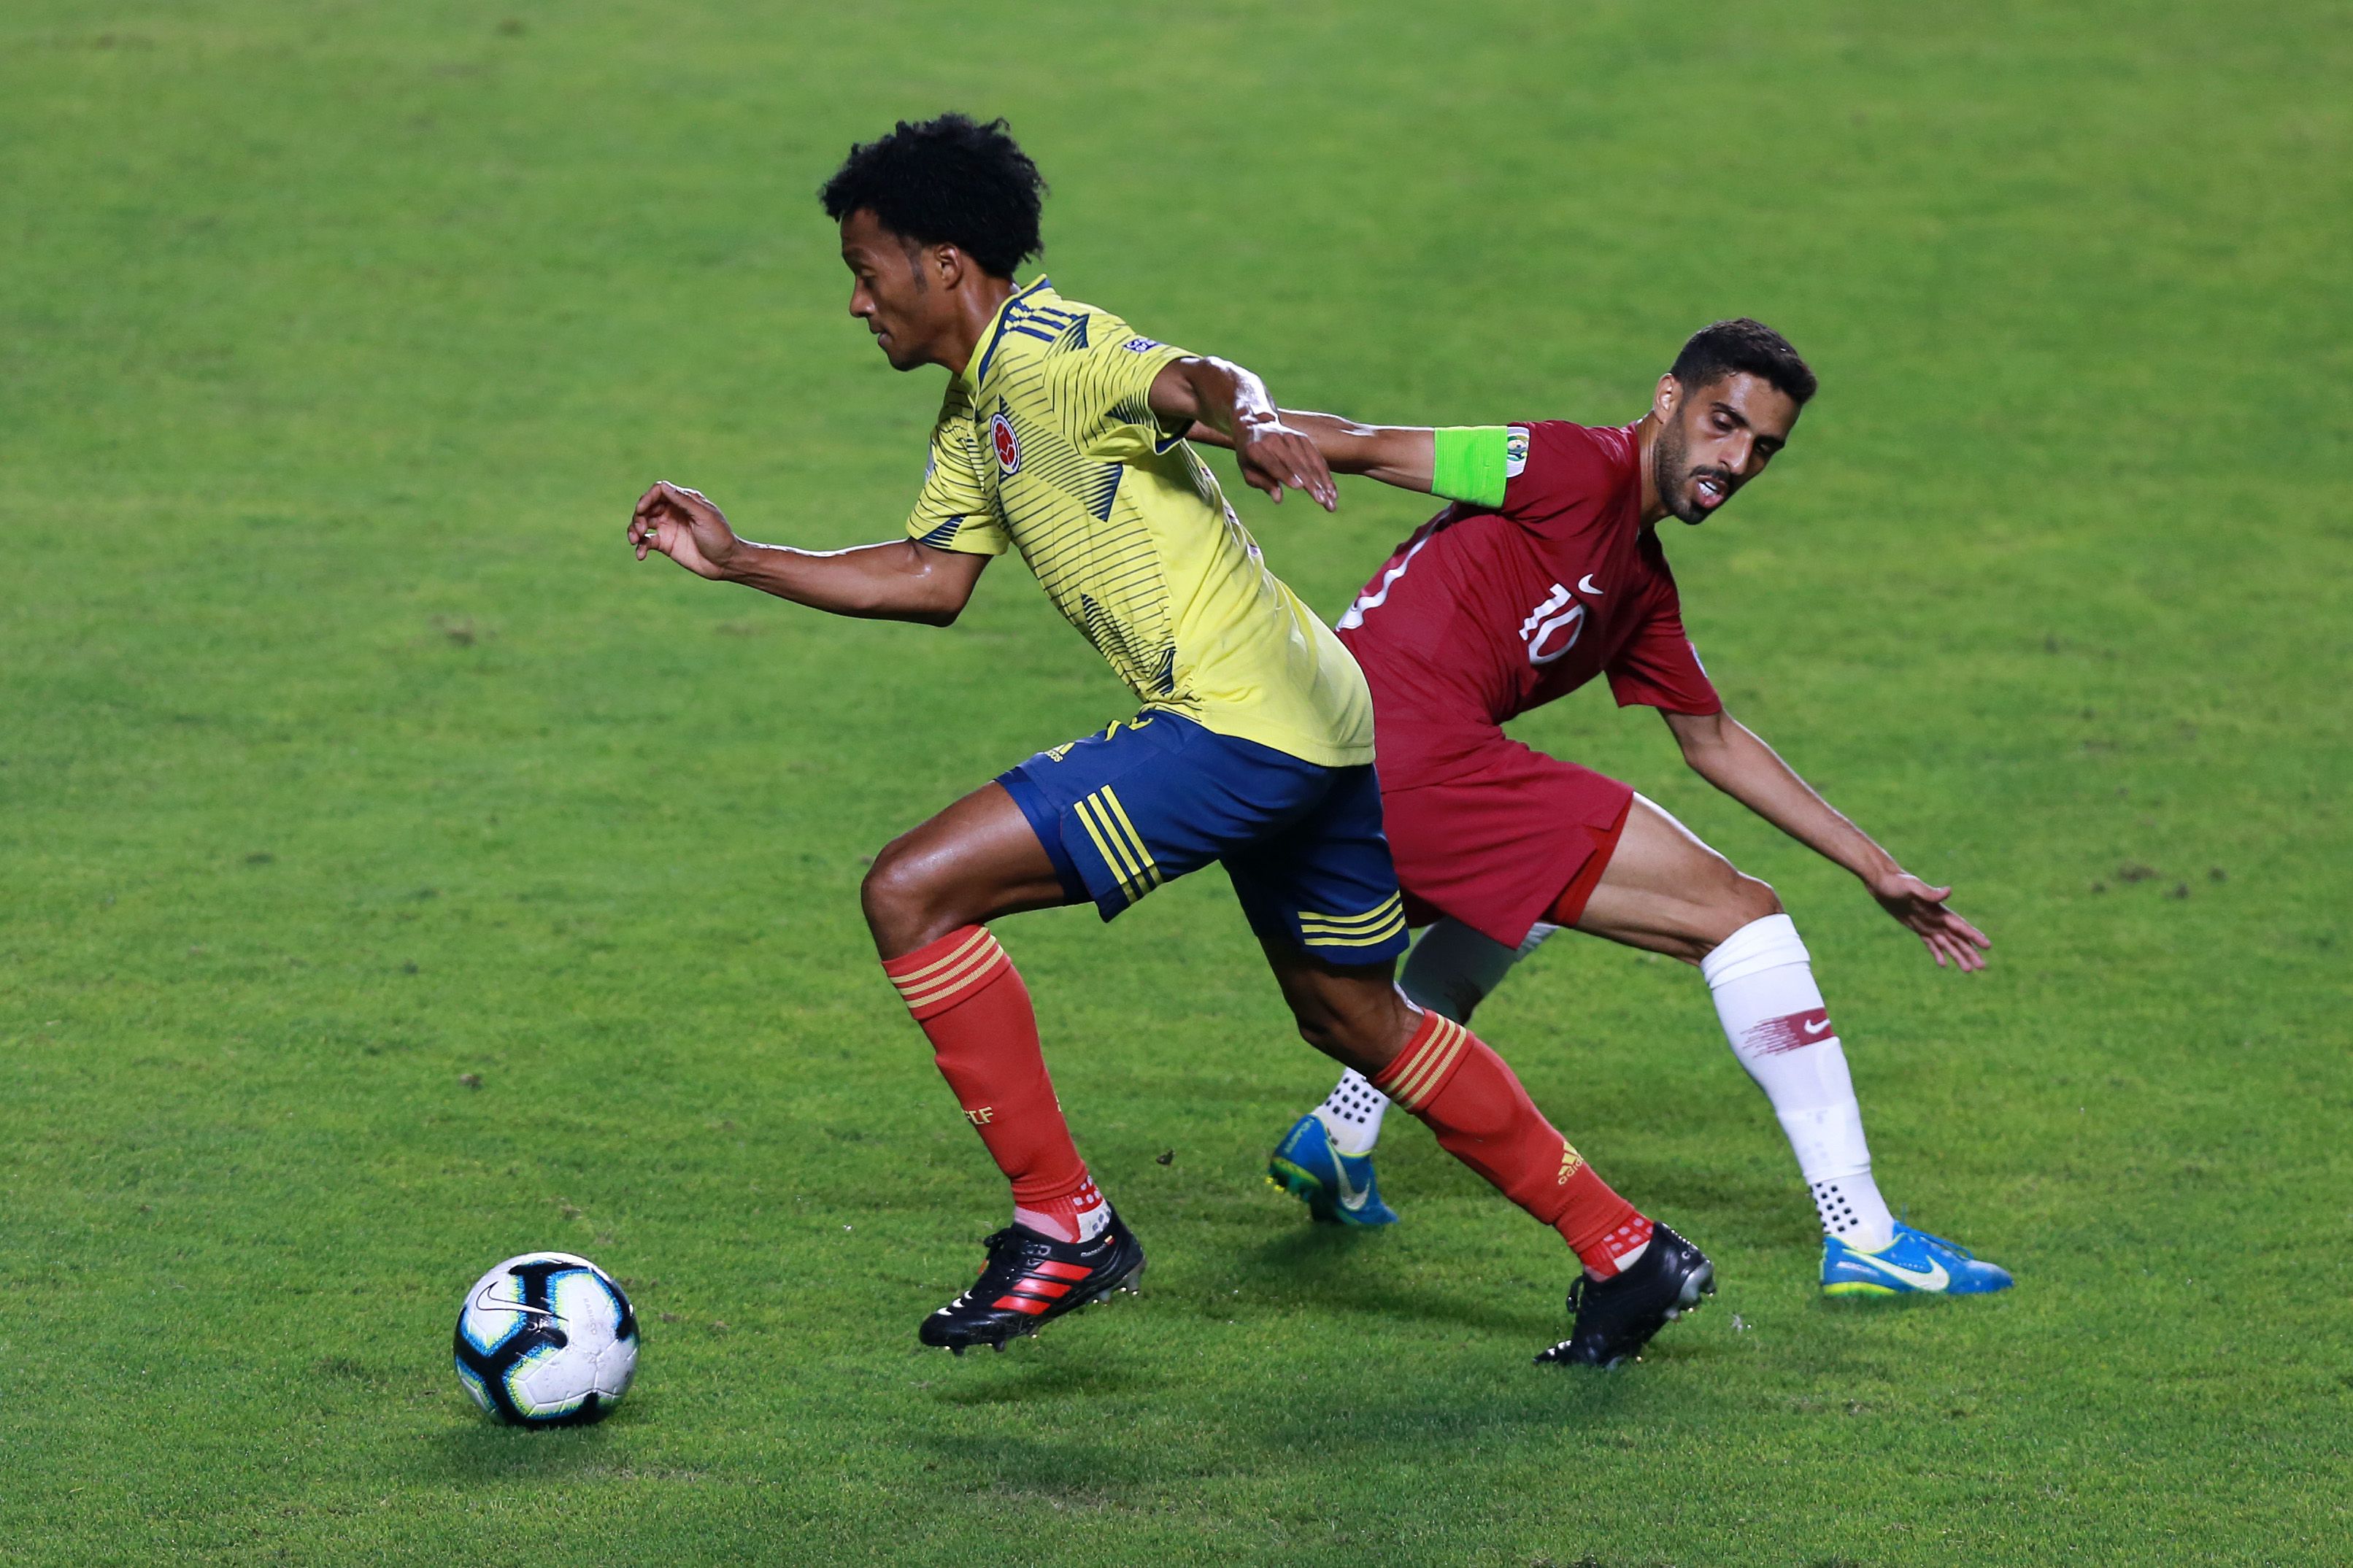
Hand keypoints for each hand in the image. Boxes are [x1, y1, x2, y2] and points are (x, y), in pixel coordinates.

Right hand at [628, 481, 740, 579]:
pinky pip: (646, 542)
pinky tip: (640, 555)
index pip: (659, 491)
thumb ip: (684, 501)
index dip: (647, 498)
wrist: (726, 563)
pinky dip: (640, 547)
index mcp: (684, 500)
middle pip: (647, 506)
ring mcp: (668, 527)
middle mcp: (673, 511)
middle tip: (640, 529)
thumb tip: (663, 486)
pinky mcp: (665, 544)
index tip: (642, 509)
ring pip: (642, 522)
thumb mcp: (704, 516)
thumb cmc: (720, 537)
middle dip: (638, 515)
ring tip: (635, 540)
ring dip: (633, 529)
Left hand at [1233, 416, 1337, 510]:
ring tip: (1331, 501)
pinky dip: (1325, 474)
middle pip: (1295, 464)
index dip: (1286, 475)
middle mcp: (1275, 440)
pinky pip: (1316, 458)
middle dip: (1311, 484)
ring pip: (1310, 462)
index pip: (1273, 464)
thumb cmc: (1250, 456)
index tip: (1299, 487)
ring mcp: (1291, 437)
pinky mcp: (1303, 438)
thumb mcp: (1248, 470)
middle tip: (1322, 502)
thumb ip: (1263, 483)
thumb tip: (1278, 499)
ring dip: (1323, 482)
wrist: (1256, 425)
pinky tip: (1332, 490)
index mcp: (1256, 449)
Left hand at [1866, 870, 1991, 970]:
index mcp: (1940, 911)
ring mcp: (1928, 924)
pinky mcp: (1917, 927)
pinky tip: (1943, 964)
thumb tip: (1948, 891)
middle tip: (1982, 967)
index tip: (1987, 946)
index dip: (1974, 936)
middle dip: (1970, 952)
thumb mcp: (1912, 887)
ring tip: (1968, 971)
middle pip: (1958, 939)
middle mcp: (1937, 919)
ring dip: (1958, 956)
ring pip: (1947, 944)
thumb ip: (1930, 893)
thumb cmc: (1897, 882)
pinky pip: (1930, 943)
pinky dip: (1937, 953)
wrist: (1882, 882)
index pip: (1961, 927)